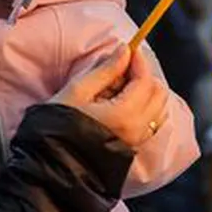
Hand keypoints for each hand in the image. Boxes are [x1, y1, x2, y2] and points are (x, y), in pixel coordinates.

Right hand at [50, 45, 170, 148]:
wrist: (53, 162)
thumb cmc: (59, 125)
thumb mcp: (78, 91)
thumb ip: (106, 70)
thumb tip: (125, 50)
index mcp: (125, 114)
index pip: (144, 80)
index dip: (138, 61)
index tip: (128, 49)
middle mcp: (138, 129)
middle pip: (158, 92)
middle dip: (144, 75)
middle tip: (122, 68)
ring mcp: (137, 140)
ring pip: (158, 107)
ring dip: (145, 91)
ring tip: (120, 86)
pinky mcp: (133, 146)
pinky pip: (152, 121)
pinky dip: (145, 106)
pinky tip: (123, 103)